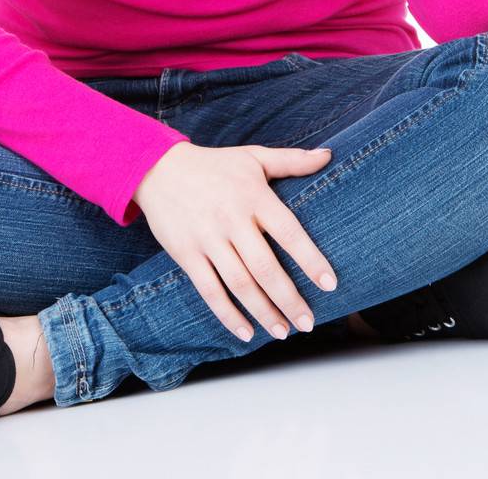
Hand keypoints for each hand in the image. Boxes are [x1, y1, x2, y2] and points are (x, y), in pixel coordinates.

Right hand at [131, 140, 336, 341]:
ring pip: (240, 284)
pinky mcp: (186, 254)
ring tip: (283, 332)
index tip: (329, 284)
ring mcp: (207, 239)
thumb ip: (292, 160)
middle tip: (308, 323)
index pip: (288, 232)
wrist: (158, 168)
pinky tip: (247, 332)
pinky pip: (210, 291)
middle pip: (265, 267)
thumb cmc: (214, 165)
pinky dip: (228, 315)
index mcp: (253, 195)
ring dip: (264, 312)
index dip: (310, 259)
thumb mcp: (253, 157)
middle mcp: (231, 219)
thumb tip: (328, 155)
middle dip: (289, 299)